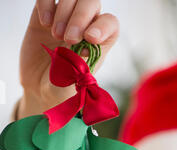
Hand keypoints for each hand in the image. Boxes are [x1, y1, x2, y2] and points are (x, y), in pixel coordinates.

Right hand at [19, 0, 118, 117]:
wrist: (40, 88)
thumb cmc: (63, 87)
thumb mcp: (73, 83)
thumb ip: (79, 67)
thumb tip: (82, 50)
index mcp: (100, 42)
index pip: (110, 23)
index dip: (103, 26)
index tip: (90, 39)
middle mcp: (85, 25)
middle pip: (91, 3)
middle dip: (80, 18)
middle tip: (68, 39)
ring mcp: (65, 17)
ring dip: (64, 13)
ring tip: (55, 35)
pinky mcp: (45, 13)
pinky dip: (46, 5)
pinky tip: (44, 24)